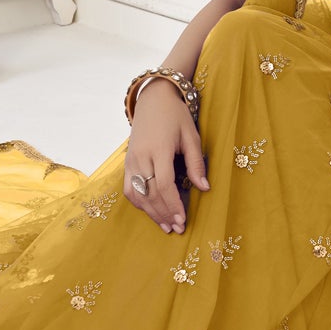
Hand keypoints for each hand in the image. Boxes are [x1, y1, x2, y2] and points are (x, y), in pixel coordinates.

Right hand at [124, 80, 209, 233]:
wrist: (152, 100)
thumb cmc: (176, 117)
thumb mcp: (191, 136)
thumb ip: (196, 162)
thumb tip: (204, 188)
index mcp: (159, 149)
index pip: (163, 184)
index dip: (173, 204)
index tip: (182, 219)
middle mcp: (141, 156)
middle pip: (150, 193)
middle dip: (164, 214)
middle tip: (178, 229)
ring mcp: (131, 160)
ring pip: (136, 194)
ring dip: (151, 213)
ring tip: (166, 226)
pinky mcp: (126, 162)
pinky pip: (128, 188)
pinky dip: (138, 203)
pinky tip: (151, 212)